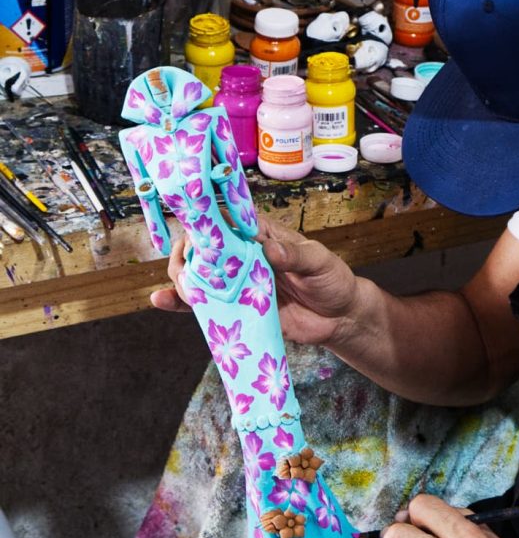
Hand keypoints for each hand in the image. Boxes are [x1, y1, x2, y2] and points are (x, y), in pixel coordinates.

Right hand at [151, 217, 362, 346]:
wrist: (340, 318)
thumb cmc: (332, 280)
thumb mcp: (319, 263)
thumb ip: (294, 256)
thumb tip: (270, 250)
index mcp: (261, 234)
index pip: (227, 219)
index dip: (205, 221)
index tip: (192, 228)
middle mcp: (243, 255)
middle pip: (203, 246)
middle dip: (188, 252)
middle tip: (189, 267)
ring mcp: (237, 282)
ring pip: (197, 274)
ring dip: (181, 277)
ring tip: (183, 287)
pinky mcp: (235, 308)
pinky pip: (204, 304)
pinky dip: (180, 303)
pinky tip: (161, 301)